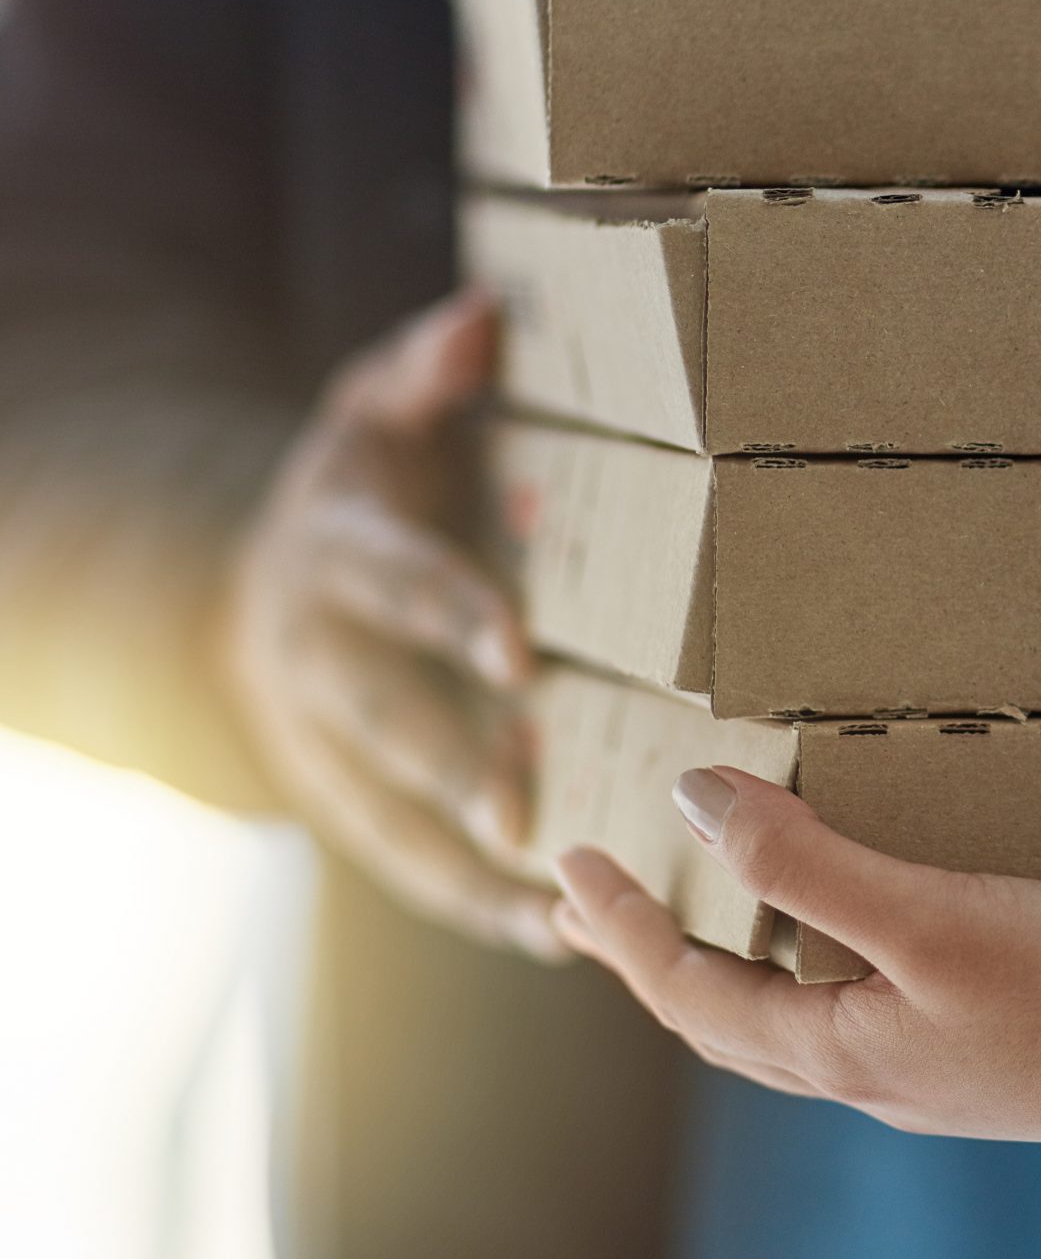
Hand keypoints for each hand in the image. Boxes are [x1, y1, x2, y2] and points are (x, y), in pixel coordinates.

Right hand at [223, 290, 562, 959]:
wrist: (260, 586)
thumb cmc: (358, 488)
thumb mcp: (374, 411)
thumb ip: (424, 373)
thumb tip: (482, 319)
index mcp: (333, 557)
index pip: (391, 585)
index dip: (448, 614)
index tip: (516, 653)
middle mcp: (315, 661)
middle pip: (379, 719)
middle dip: (449, 764)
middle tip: (525, 809)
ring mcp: (322, 743)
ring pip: (387, 816)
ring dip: (471, 866)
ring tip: (562, 909)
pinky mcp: (345, 803)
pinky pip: (406, 865)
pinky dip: (477, 906)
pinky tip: (560, 939)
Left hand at [551, 767, 1040, 1139]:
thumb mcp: (932, 915)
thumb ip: (809, 863)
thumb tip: (696, 801)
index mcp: (842, 1052)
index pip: (688, 992)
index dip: (619, 929)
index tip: (565, 864)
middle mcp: (876, 1076)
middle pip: (726, 1021)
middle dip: (652, 959)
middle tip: (593, 905)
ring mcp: (935, 1071)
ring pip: (795, 1021)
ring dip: (732, 965)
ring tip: (711, 912)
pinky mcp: (992, 1051)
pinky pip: (865, 1008)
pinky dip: (820, 962)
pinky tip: (860, 930)